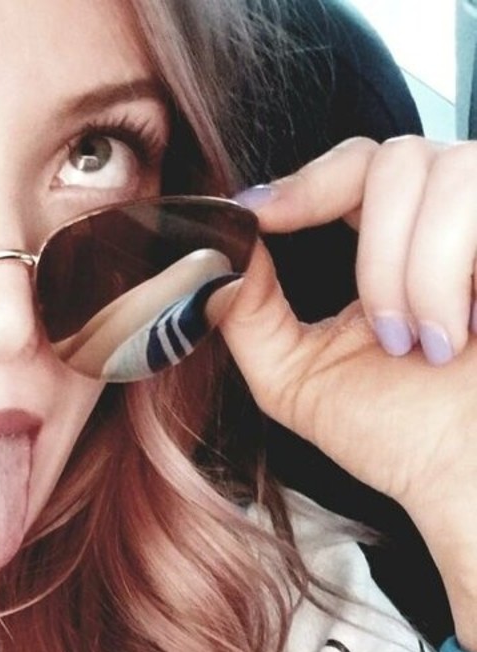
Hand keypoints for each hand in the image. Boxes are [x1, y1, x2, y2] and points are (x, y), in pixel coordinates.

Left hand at [215, 136, 476, 596]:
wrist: (468, 478)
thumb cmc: (400, 436)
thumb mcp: (296, 377)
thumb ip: (248, 315)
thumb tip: (216, 253)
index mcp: (390, 241)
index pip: (349, 166)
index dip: (304, 182)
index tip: (256, 217)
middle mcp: (447, 217)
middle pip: (392, 158)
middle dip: (374, 250)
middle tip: (383, 332)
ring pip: (441, 171)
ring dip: (415, 268)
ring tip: (425, 342)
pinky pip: (476, 197)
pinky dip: (447, 269)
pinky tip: (460, 331)